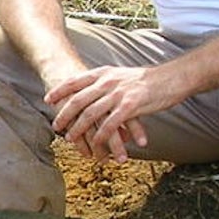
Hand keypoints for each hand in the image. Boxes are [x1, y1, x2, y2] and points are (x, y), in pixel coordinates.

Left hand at [44, 65, 163, 162]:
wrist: (170, 79)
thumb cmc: (146, 80)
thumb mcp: (120, 75)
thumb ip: (105, 82)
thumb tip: (91, 90)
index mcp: (103, 73)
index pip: (75, 81)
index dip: (60, 90)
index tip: (48, 99)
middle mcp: (107, 82)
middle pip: (78, 100)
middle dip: (64, 114)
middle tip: (56, 126)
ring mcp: (118, 94)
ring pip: (90, 114)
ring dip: (78, 129)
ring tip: (70, 139)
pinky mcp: (130, 107)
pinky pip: (110, 124)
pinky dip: (101, 136)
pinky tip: (97, 144)